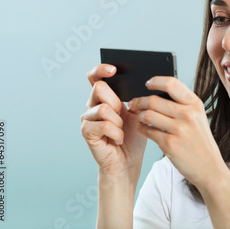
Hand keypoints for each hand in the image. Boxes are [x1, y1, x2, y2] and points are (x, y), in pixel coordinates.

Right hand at [80, 64, 146, 179]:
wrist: (128, 161)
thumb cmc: (133, 136)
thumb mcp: (138, 113)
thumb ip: (135, 98)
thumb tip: (142, 83)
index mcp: (104, 97)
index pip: (96, 76)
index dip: (101, 69)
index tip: (113, 69)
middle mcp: (92, 105)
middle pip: (99, 88)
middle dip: (116, 101)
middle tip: (123, 114)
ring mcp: (88, 118)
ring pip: (103, 108)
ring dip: (118, 121)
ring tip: (121, 131)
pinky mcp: (86, 132)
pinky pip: (103, 125)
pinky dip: (116, 133)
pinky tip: (118, 139)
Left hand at [128, 76, 226, 189]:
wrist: (209, 167)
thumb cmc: (200, 141)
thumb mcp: (198, 117)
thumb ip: (181, 104)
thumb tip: (156, 93)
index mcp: (195, 104)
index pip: (171, 84)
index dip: (155, 81)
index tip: (147, 84)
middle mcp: (188, 114)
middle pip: (154, 100)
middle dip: (139, 101)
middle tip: (133, 104)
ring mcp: (179, 129)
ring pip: (147, 115)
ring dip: (139, 115)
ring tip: (139, 117)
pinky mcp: (170, 144)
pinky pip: (147, 131)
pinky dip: (142, 129)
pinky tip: (143, 129)